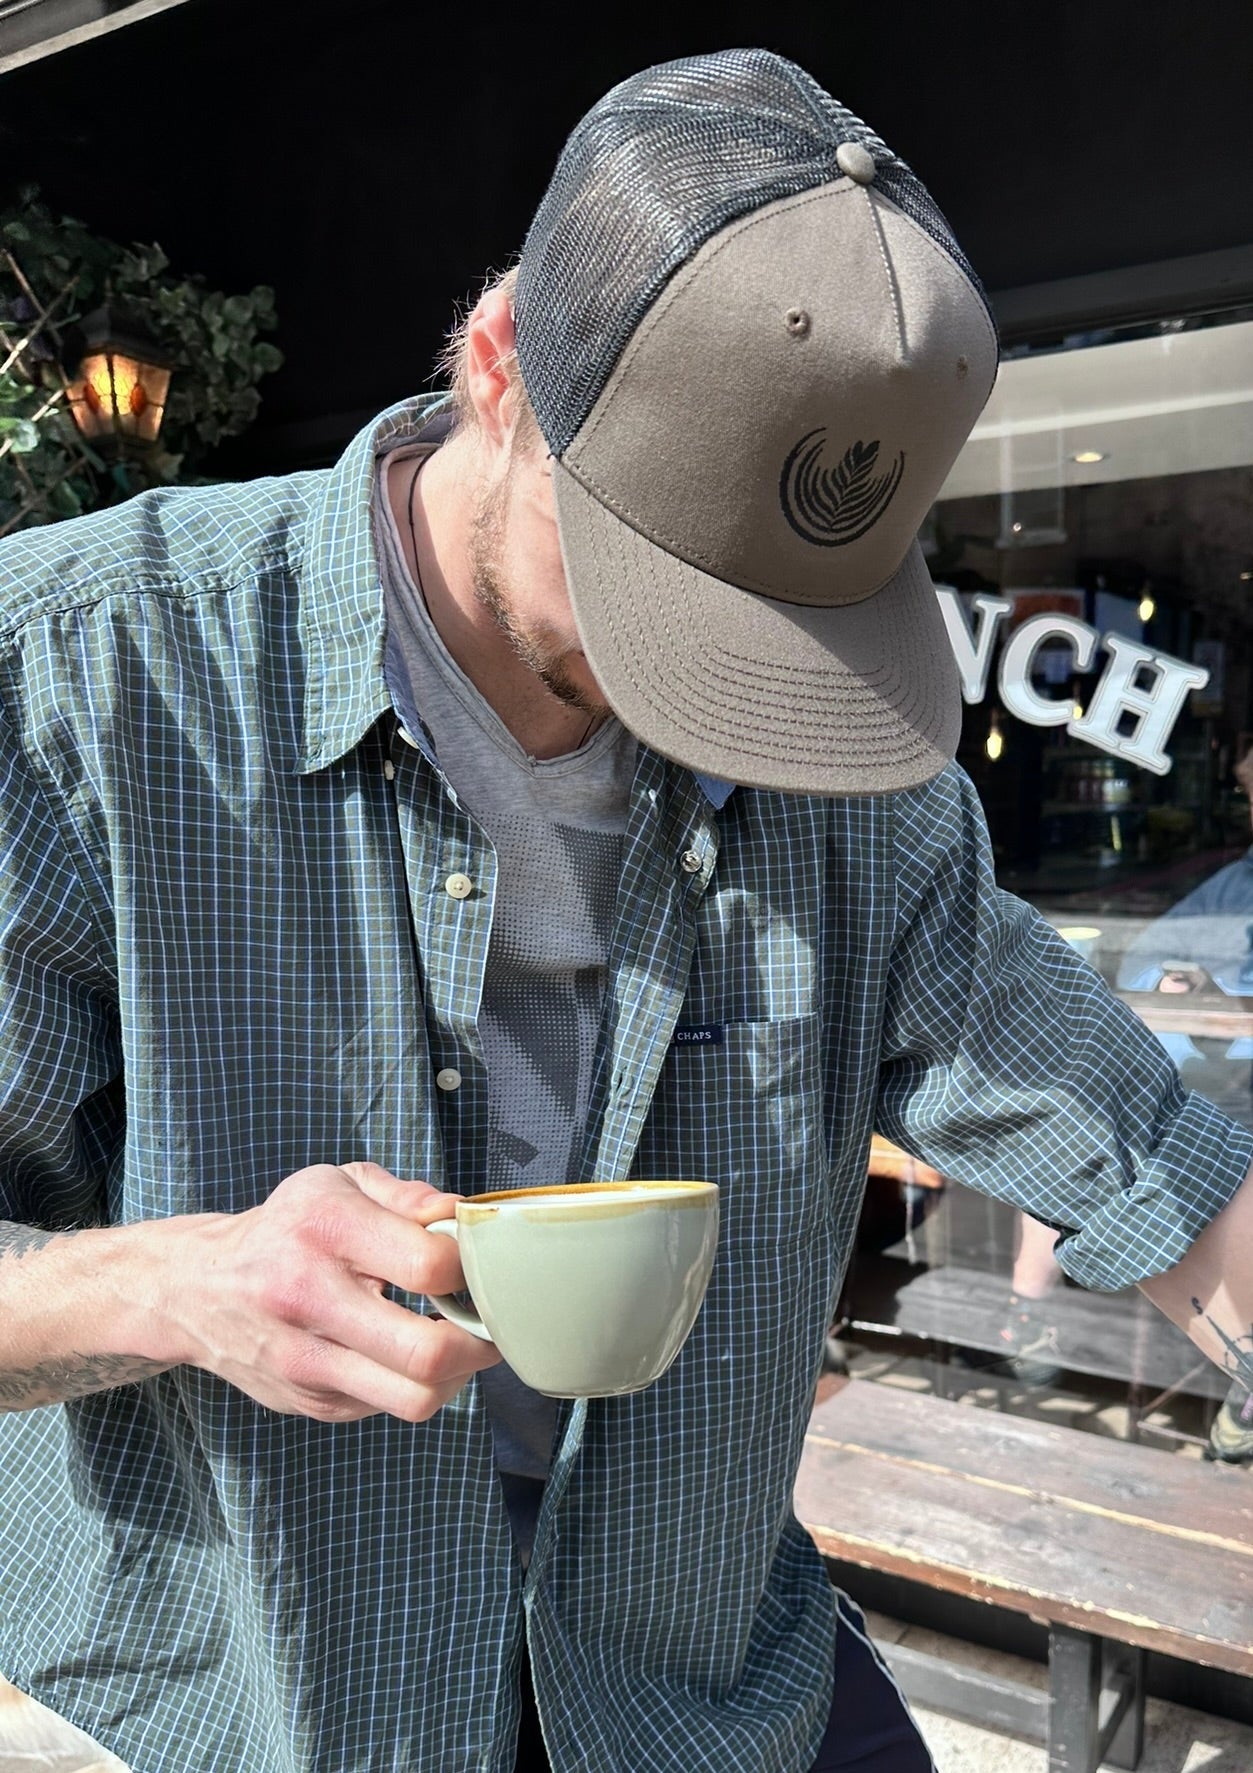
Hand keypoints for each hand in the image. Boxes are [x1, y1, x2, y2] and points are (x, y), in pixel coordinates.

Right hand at [159, 1162, 500, 1422]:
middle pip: (427, 1352)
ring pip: (415, 1398)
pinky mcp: (310, 1402)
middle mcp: (309, 1296)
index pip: (428, 1266)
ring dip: (457, 1375)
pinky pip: (389, 1408)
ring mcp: (307, 1360)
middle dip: (480, 1341)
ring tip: (457, 1343)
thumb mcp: (337, 1184)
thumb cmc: (286, 1228)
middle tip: (489, 1320)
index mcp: (325, 1227)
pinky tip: (410, 1353)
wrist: (197, 1289)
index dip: (469, 1268)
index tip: (474, 1263)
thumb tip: (462, 1218)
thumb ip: (407, 1196)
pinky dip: (417, 1385)